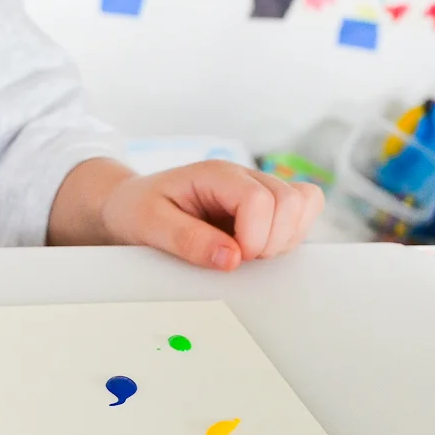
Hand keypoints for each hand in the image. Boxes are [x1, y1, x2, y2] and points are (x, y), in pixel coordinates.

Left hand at [48, 157, 325, 268]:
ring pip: (303, 205)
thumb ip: (189, 241)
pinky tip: (259, 247)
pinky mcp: (267, 206)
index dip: (254, 237)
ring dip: (284, 238)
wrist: (130, 205)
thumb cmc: (138, 209)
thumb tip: (231, 259)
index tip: (232, 258)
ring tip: (247, 251)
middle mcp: (244, 176)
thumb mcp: (150, 225)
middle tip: (238, 257)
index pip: (259, 199)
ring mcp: (259, 189)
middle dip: (271, 241)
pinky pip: (302, 213)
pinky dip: (290, 235)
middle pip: (290, 201)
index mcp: (216, 174)